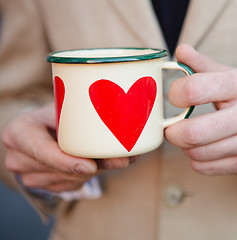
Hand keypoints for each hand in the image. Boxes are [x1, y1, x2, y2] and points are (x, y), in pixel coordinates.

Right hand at [1, 102, 132, 192]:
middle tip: (123, 160)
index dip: (66, 161)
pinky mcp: (46, 187)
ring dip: (97, 171)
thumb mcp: (63, 106)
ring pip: (72, 180)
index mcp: (18, 133)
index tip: (91, 166)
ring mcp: (30, 177)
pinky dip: (92, 175)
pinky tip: (103, 164)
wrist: (44, 128)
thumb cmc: (55, 113)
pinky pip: (74, 185)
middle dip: (94, 166)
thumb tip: (118, 125)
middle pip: (61, 169)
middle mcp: (18, 159)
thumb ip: (82, 115)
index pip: (42, 151)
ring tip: (118, 158)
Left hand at [165, 44, 236, 175]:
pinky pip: (206, 167)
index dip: (176, 94)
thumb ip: (205, 65)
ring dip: (184, 146)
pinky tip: (202, 148)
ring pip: (197, 153)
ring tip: (187, 136)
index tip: (176, 97)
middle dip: (172, 131)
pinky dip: (196, 159)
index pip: (195, 90)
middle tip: (170, 126)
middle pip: (193, 132)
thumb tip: (180, 51)